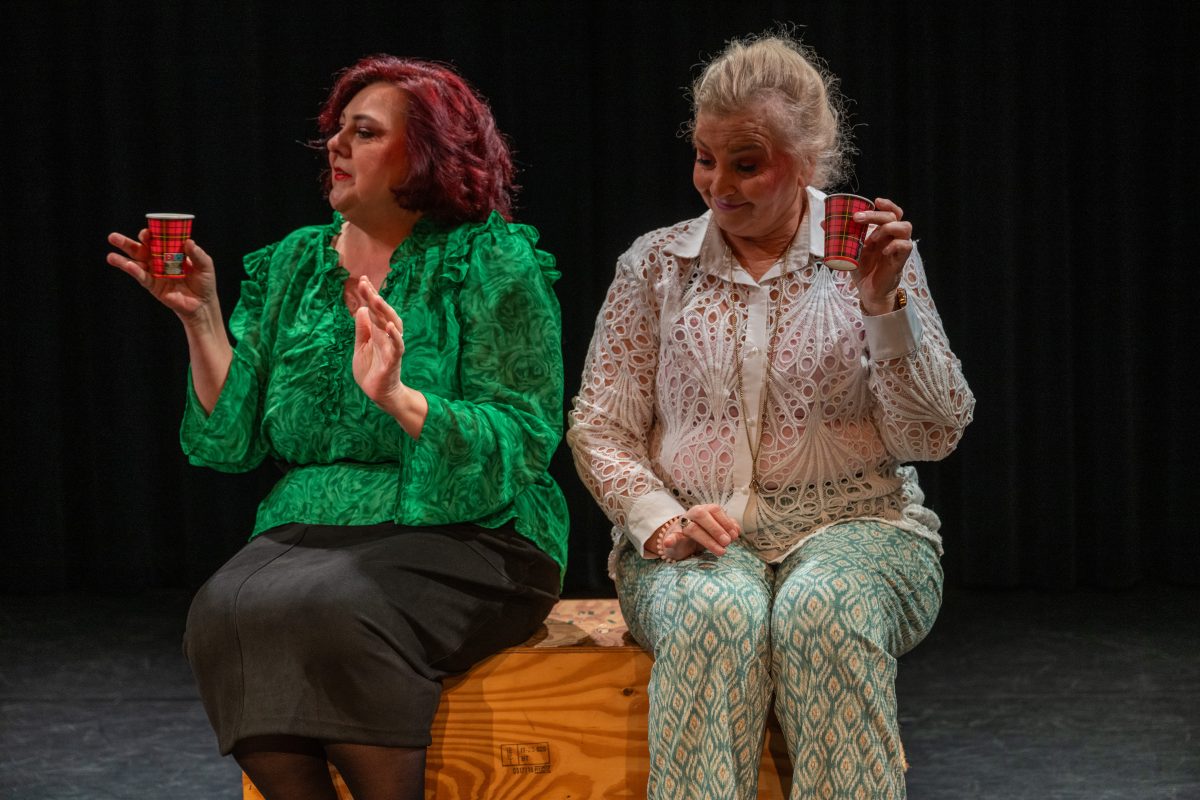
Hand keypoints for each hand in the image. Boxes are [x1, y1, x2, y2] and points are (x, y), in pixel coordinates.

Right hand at [106, 229, 217, 321]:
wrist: (203, 304)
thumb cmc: (205, 283)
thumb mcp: (205, 265)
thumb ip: (197, 254)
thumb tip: (189, 242)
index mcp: (170, 252)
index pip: (156, 240)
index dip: (149, 235)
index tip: (147, 232)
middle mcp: (159, 261)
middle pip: (140, 249)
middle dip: (126, 243)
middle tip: (113, 237)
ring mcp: (155, 273)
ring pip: (135, 264)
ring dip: (122, 259)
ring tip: (110, 256)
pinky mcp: (154, 286)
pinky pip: (142, 277)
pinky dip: (134, 271)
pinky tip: (127, 266)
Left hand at [352, 276, 407, 411]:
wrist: (379, 394)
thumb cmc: (371, 369)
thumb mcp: (360, 347)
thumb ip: (362, 329)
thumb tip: (361, 309)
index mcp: (377, 332)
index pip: (373, 310)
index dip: (369, 296)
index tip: (362, 280)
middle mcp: (386, 336)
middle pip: (382, 314)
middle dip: (374, 298)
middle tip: (365, 284)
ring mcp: (391, 347)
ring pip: (392, 325)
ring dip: (385, 312)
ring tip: (376, 299)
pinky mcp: (394, 360)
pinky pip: (397, 346)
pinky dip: (395, 336)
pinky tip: (390, 326)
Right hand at [660, 503, 740, 560]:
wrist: (678, 541)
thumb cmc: (701, 533)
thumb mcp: (715, 530)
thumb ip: (726, 528)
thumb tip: (736, 531)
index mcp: (704, 510)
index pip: (715, 510)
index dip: (726, 521)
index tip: (734, 535)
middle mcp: (692, 515)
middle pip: (702, 515)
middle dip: (716, 529)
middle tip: (727, 542)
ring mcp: (681, 525)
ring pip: (692, 528)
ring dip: (707, 540)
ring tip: (720, 551)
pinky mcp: (672, 537)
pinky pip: (671, 537)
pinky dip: (670, 540)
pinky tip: (668, 543)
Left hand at [850, 197, 912, 314]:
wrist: (868, 290)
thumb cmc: (862, 268)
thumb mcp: (849, 250)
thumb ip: (840, 236)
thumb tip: (823, 223)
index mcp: (882, 231)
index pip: (891, 211)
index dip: (886, 204)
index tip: (874, 201)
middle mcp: (893, 236)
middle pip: (894, 215)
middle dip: (876, 214)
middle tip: (857, 218)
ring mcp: (898, 247)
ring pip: (905, 226)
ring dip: (888, 228)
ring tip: (873, 238)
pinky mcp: (901, 259)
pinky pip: (906, 246)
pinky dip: (895, 245)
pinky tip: (883, 251)